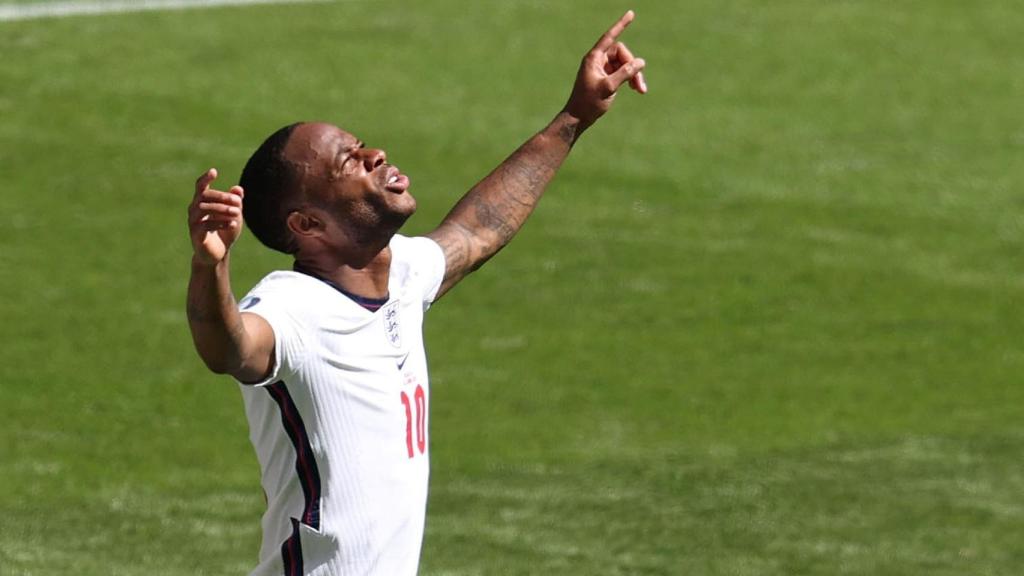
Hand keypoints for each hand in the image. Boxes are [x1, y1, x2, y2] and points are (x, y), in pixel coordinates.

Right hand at [188, 168, 243, 265]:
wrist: (218, 253)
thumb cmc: (225, 230)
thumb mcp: (234, 215)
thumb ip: (236, 202)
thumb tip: (238, 189)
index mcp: (202, 202)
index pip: (200, 186)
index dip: (205, 178)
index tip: (214, 171)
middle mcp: (194, 209)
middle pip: (203, 196)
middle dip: (221, 196)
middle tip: (238, 202)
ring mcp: (193, 222)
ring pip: (202, 209)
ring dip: (221, 209)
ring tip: (237, 212)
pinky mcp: (195, 235)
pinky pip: (205, 225)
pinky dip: (220, 223)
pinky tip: (233, 224)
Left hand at [563, 10, 646, 129]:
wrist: (578, 118)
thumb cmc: (589, 103)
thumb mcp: (609, 87)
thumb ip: (625, 73)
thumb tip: (640, 62)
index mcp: (594, 58)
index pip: (610, 37)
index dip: (621, 25)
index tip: (631, 13)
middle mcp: (597, 61)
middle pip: (622, 54)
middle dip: (633, 67)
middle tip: (640, 85)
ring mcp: (602, 69)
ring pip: (624, 64)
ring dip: (634, 75)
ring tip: (641, 91)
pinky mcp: (606, 77)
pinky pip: (622, 72)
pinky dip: (630, 79)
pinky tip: (636, 90)